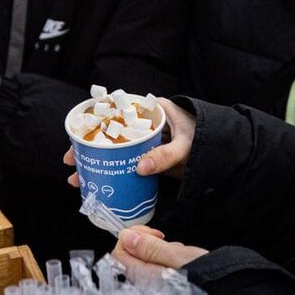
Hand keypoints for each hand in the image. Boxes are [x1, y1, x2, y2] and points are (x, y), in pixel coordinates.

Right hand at [64, 97, 194, 186]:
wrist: (224, 152)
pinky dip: (110, 173)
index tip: (77, 137)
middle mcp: (143, 124)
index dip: (92, 123)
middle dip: (87, 148)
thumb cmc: (206, 138)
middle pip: (108, 133)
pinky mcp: (148, 158)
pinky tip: (97, 184)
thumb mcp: (185, 145)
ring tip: (78, 179)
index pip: (115, 112)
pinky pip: (124, 164)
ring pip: (113, 150)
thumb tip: (140, 168)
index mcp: (150, 110)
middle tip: (70, 161)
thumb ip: (165, 156)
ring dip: (95, 163)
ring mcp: (144, 143)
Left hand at [113, 226, 207, 282]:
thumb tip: (126, 236)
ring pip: (147, 258)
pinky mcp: (166, 284)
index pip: (119, 252)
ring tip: (178, 252)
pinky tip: (182, 259)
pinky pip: (159, 265)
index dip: (132, 236)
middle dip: (148, 241)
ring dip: (160, 248)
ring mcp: (156, 285)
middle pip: (132, 254)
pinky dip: (168, 257)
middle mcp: (147, 283)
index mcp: (145, 275)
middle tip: (165, 240)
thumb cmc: (206, 278)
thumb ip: (150, 247)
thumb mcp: (179, 256)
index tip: (151, 233)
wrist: (226, 294)